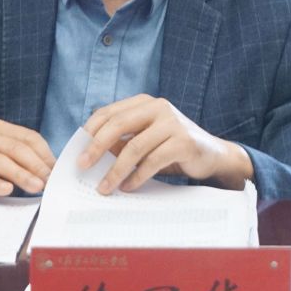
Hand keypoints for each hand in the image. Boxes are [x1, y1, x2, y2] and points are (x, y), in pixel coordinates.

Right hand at [0, 120, 54, 195]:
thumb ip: (18, 157)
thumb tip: (48, 171)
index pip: (27, 137)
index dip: (44, 154)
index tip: (56, 170)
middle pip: (15, 149)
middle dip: (36, 165)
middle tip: (50, 180)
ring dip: (21, 175)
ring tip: (37, 188)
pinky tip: (8, 191)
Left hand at [78, 95, 253, 193]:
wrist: (213, 155)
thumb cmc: (173, 148)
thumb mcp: (146, 139)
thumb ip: (123, 141)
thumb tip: (91, 156)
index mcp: (144, 103)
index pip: (109, 113)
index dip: (91, 131)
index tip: (78, 151)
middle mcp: (158, 107)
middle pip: (118, 125)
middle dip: (97, 147)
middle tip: (83, 166)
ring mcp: (172, 123)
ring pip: (134, 147)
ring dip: (115, 170)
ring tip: (105, 187)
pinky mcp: (183, 142)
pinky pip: (152, 161)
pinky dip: (137, 177)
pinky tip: (128, 187)